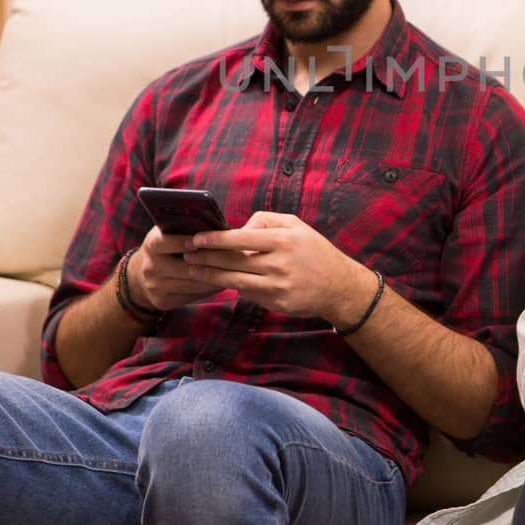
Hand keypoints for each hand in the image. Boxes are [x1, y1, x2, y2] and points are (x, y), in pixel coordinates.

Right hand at [127, 225, 226, 311]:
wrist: (143, 272)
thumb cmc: (167, 246)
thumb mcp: (170, 233)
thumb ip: (186, 229)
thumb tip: (217, 228)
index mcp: (152, 244)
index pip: (167, 242)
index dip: (185, 242)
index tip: (203, 241)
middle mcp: (150, 267)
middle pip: (185, 267)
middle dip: (210, 263)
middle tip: (232, 259)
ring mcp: (155, 286)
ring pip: (191, 284)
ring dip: (214, 278)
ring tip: (233, 271)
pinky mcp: (162, 301)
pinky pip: (191, 296)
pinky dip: (208, 289)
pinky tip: (221, 282)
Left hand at [187, 212, 374, 324]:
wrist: (338, 286)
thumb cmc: (313, 251)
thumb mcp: (296, 225)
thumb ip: (265, 221)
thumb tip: (238, 229)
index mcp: (283, 241)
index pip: (240, 239)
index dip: (215, 239)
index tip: (196, 238)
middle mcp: (279, 264)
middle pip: (232, 261)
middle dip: (205, 257)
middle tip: (186, 253)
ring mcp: (277, 286)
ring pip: (234, 280)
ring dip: (209, 275)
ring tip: (192, 269)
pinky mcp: (276, 303)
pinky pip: (247, 293)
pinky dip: (231, 286)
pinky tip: (217, 280)